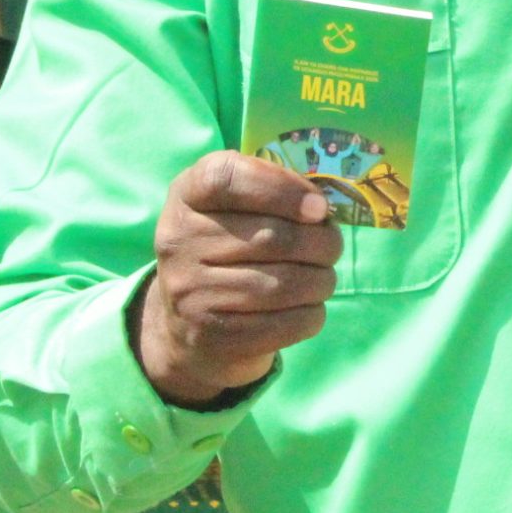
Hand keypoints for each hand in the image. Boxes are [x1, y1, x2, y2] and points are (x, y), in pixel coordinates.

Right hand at [134, 150, 341, 406]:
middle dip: (322, 242)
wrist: (188, 322)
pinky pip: (284, 323)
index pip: (227, 178)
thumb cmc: (228, 246)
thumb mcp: (236, 204)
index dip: (282, 189)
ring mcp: (189, 291)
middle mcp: (178, 240)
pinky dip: (311, 314)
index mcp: (187, 194)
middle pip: (272, 237)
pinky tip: (309, 307)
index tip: (319, 207)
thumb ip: (276, 191)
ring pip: (284, 284)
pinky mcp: (209, 334)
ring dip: (322, 280)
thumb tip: (321, 210)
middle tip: (333, 246)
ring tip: (324, 277)